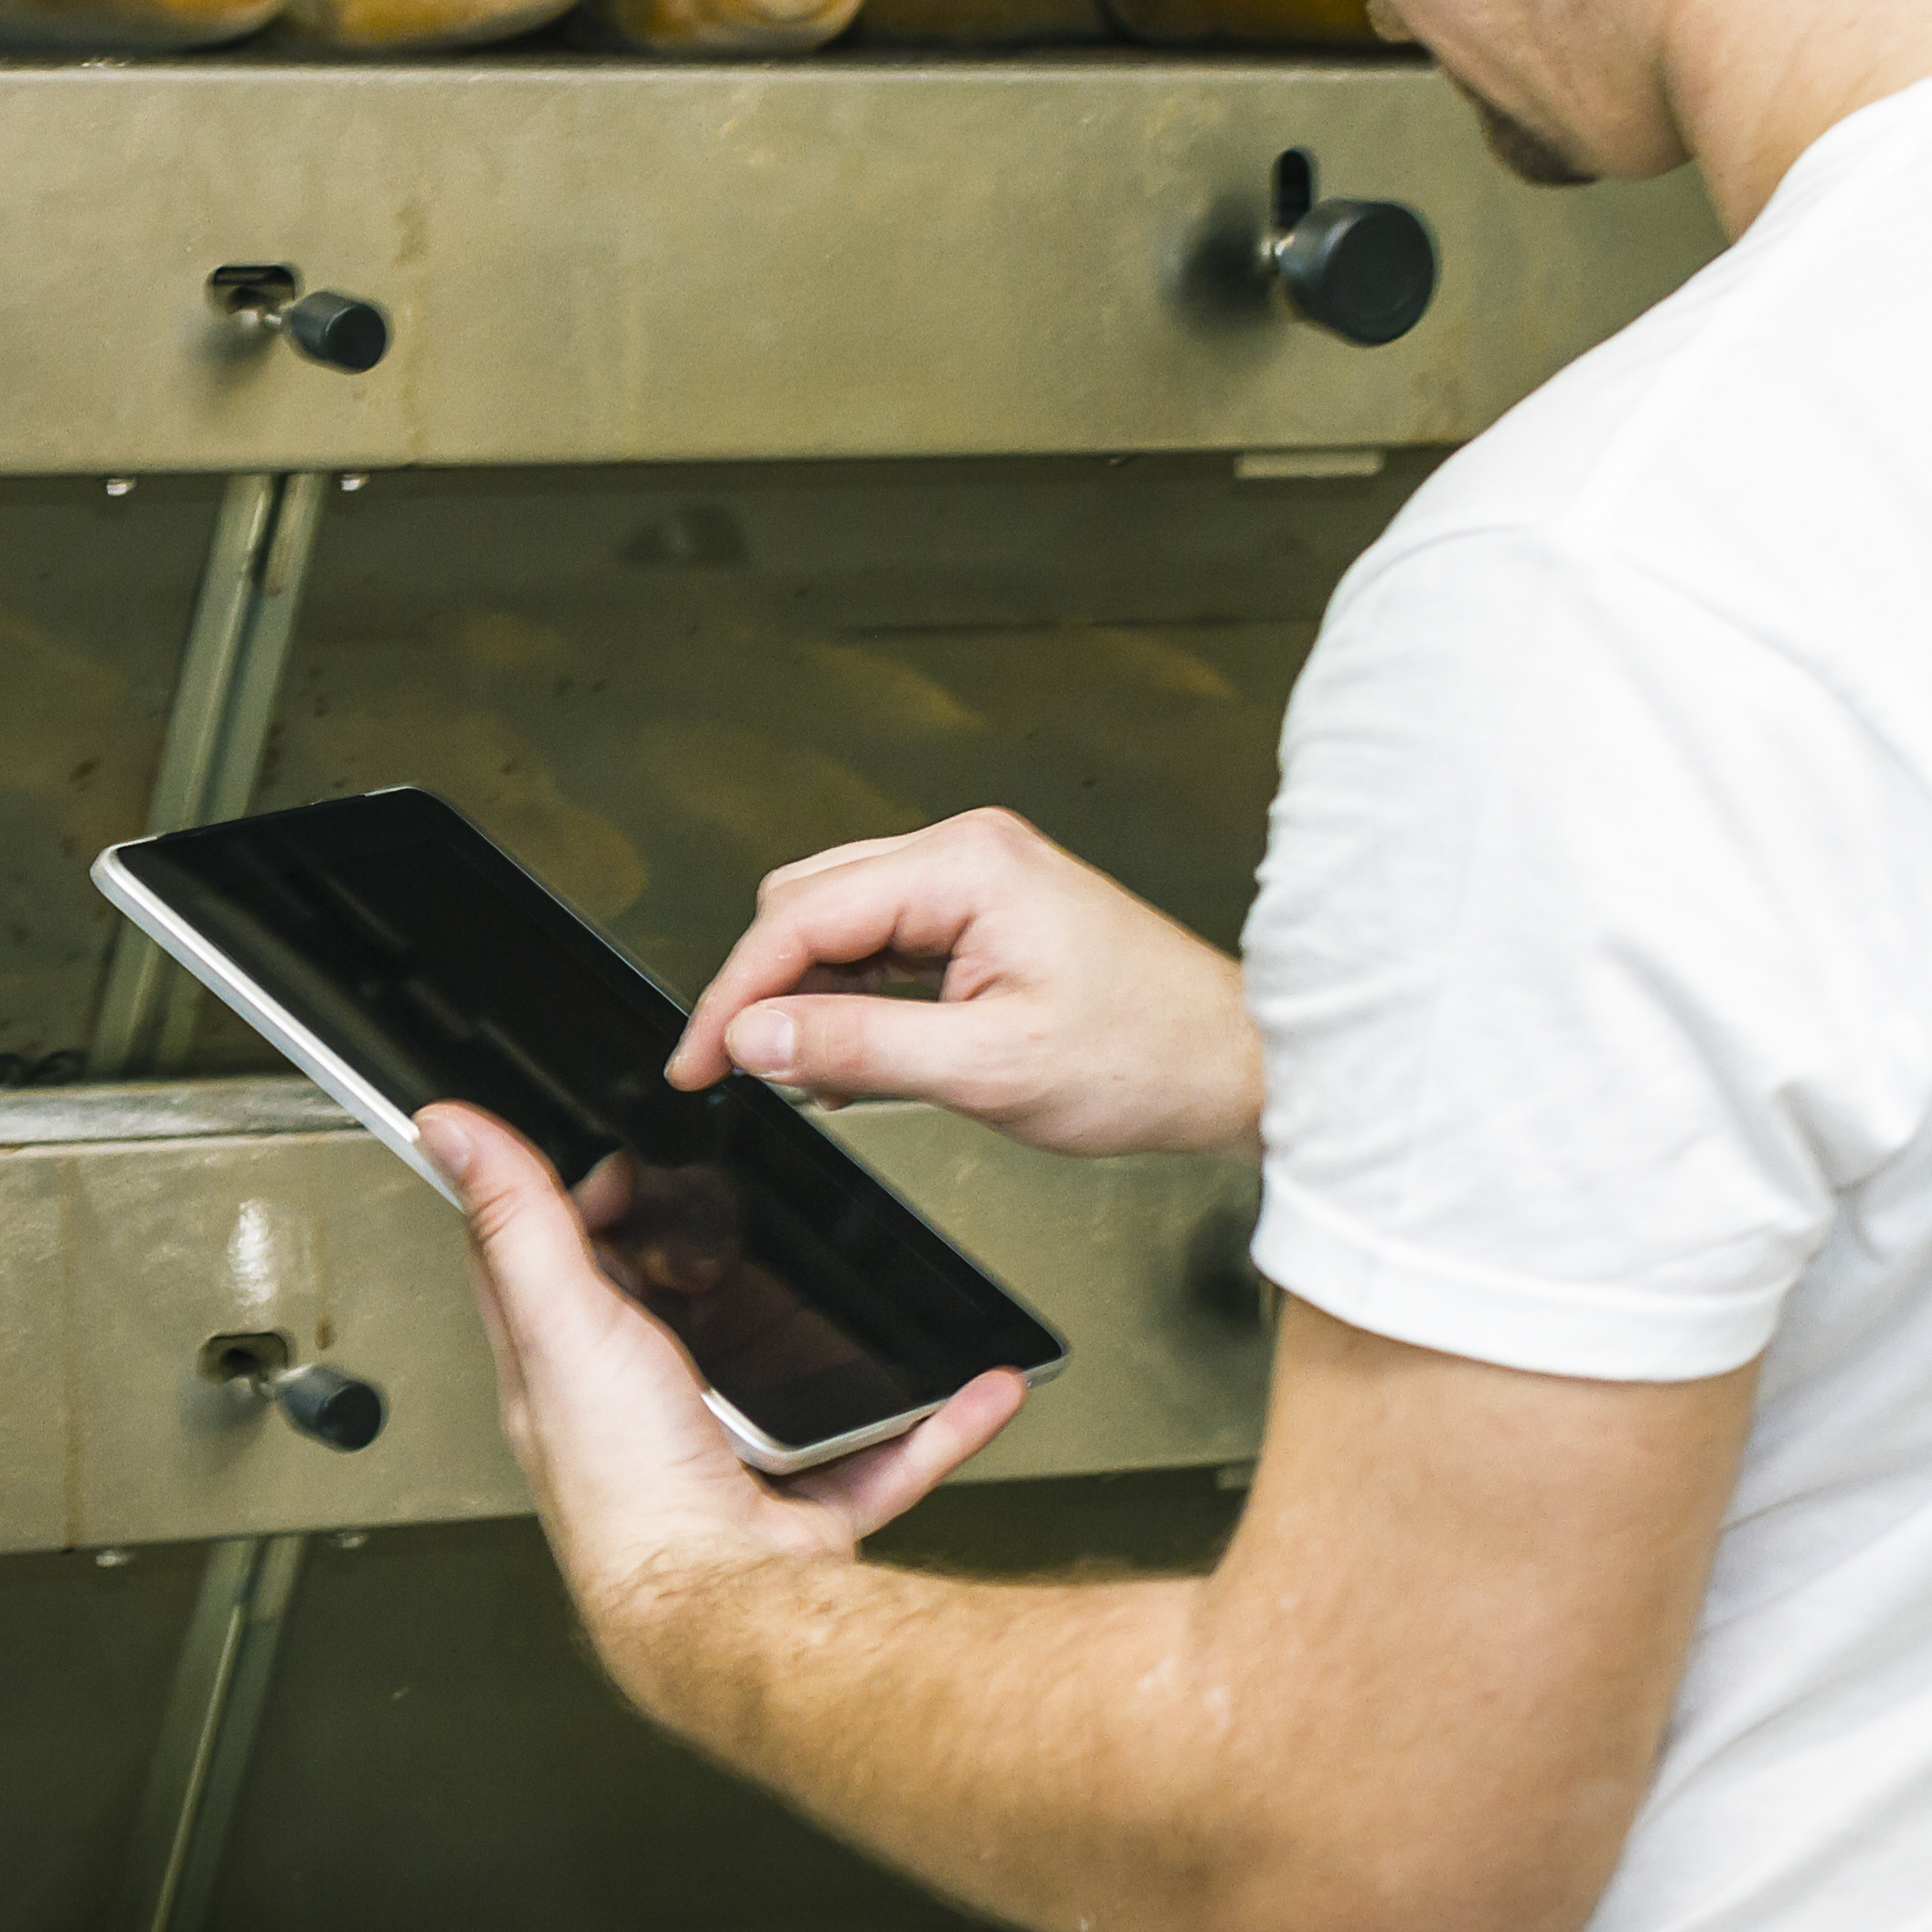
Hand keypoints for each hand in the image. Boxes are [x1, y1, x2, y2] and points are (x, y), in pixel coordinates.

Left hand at [416, 1101, 1023, 1717]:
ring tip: (862, 1285)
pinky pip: (884, 1451)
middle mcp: (643, 1420)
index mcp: (569, 1374)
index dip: (575, 1206)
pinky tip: (976, 1386)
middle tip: (748, 1203)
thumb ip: (517, 1221)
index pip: (548, 1272)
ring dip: (830, 1339)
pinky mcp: (805, 1507)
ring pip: (784, 1383)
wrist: (725, 1614)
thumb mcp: (561, 1323)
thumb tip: (448, 1130)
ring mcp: (729, 1463)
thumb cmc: (629, 1493)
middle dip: (714, 1263)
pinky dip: (936, 1420)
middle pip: (673, 1319)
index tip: (622, 1158)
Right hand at [670, 808, 1263, 1158]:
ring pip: (839, 922)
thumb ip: (856, 1048)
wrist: (1235, 1064)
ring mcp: (978, 878)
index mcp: (966, 866)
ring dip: (811, 998)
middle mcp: (967, 852)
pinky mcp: (987, 912)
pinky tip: (857, 1056)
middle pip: (807, 904)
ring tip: (813, 1078)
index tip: (696, 1062)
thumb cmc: (1147, 1057)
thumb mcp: (986, 1069)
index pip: (800, 917)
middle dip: (764, 991)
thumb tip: (754, 1039)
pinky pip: (885, 941)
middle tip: (738, 1074)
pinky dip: (855, 997)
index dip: (734, 995)